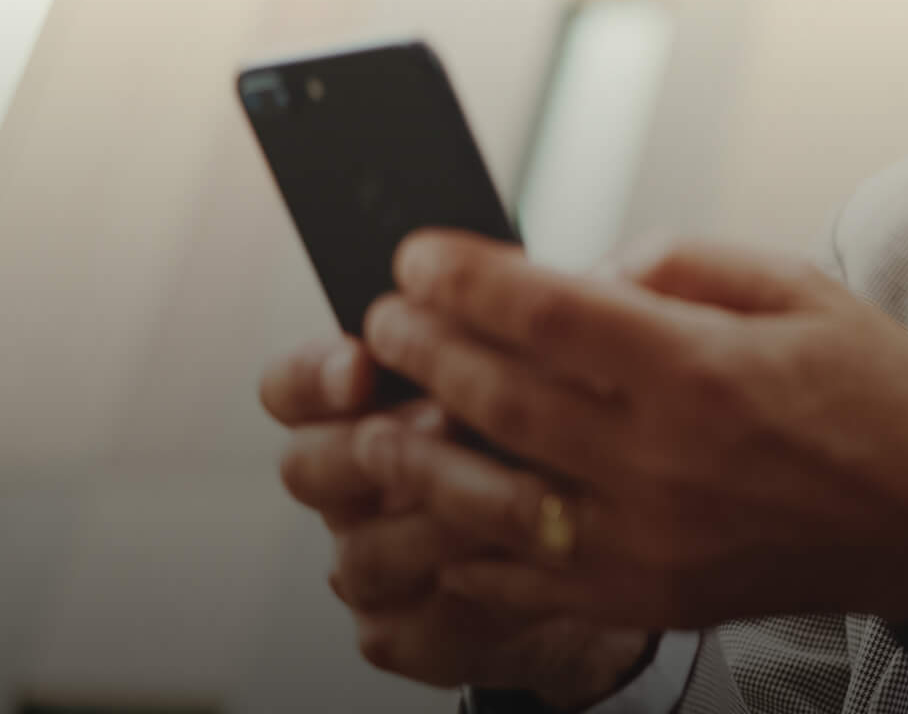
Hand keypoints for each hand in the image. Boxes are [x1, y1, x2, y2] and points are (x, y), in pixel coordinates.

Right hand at [259, 337, 657, 706]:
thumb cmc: (569, 435)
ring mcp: (371, 562)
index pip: (294, 386)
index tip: (361, 361)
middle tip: (446, 425)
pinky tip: (521, 569)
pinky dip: (462, 597)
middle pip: (305, 466)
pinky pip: (407, 624)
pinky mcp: (405, 633)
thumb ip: (532, 320)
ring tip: (513, 495)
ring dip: (433, 519)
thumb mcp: (559, 363)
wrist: (613, 550)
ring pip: (358, 549)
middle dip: (373, 445)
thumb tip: (561, 275)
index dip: (314, 375)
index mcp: (364, 406)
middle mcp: (349, 486)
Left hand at [353, 233, 907, 631]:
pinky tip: (439, 508)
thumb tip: (587, 271)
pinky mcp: (647, 596)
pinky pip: (523, 578)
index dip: (464, 278)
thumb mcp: (801, 289)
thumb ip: (686, 264)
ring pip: (488, 497)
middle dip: (422, 348)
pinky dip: (465, 542)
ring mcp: (649, 539)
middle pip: (499, 396)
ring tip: (380, 418)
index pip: (547, 313)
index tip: (418, 255)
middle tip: (384, 318)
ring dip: (416, 452)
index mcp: (703, 370)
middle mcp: (665, 459)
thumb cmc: (874, 396)